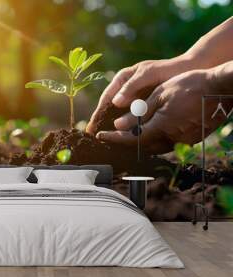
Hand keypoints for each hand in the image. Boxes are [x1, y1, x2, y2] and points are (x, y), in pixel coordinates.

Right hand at [86, 56, 195, 133]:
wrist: (189, 71)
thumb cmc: (167, 70)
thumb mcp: (148, 74)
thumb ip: (132, 87)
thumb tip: (115, 102)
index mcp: (122, 79)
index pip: (106, 98)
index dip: (98, 113)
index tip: (92, 127)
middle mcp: (124, 89)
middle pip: (109, 108)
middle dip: (101, 123)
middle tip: (94, 137)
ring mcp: (133, 98)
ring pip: (119, 115)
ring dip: (112, 127)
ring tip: (106, 140)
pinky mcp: (142, 106)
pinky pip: (131, 118)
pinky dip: (126, 127)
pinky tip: (124, 137)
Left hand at [96, 69, 230, 153]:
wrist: (221, 86)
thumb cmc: (189, 85)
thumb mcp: (159, 95)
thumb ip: (138, 114)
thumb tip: (119, 125)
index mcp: (162, 127)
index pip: (132, 139)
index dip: (114, 138)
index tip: (101, 136)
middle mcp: (173, 138)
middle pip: (143, 146)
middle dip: (126, 141)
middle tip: (112, 134)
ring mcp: (185, 141)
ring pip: (156, 146)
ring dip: (140, 141)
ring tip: (127, 132)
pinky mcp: (193, 139)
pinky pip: (169, 143)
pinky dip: (156, 138)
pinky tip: (150, 130)